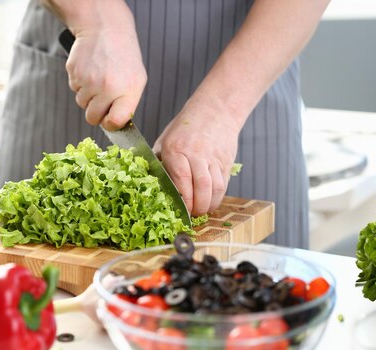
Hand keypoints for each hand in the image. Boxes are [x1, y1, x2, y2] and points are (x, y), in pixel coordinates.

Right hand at [66, 27, 146, 129]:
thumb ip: (127, 104)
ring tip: (98, 77)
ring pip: (81, 103)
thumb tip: (114, 124)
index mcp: (127, 90)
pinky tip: (90, 69)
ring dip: (88, 95)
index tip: (110, 119)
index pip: (114, 122)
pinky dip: (80, 83)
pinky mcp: (74, 72)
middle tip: (102, 97)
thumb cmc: (123, 56)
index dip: (110, 124)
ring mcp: (89, 80)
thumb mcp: (136, 80)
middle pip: (92, 118)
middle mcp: (107, 87)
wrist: (105, 28)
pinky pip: (74, 89)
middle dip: (96, 111)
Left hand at [153, 99, 239, 215]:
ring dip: (209, 204)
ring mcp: (213, 158)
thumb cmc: (186, 127)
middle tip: (191, 214)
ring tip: (202, 210)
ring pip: (215, 188)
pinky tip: (210, 200)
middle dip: (196, 206)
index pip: (181, 179)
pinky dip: (217, 197)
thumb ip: (159, 161)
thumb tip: (150, 184)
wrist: (215, 110)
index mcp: (176, 149)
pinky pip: (223, 184)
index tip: (179, 210)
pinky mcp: (225, 161)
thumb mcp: (165, 140)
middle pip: (200, 187)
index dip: (182, 199)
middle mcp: (196, 153)